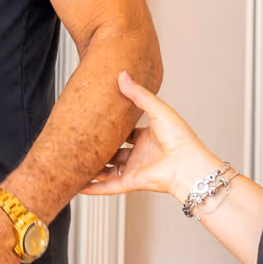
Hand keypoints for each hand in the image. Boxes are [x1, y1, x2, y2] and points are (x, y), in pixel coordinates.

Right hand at [84, 71, 219, 198]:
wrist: (187, 164)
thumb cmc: (180, 138)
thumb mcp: (158, 110)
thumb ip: (138, 94)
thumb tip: (122, 76)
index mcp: (149, 137)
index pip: (127, 132)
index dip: (113, 127)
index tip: (97, 120)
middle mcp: (141, 154)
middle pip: (115, 151)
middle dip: (100, 148)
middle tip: (82, 141)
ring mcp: (135, 169)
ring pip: (108, 169)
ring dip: (94, 168)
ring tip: (75, 162)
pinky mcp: (131, 182)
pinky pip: (109, 186)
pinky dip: (94, 187)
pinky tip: (80, 185)